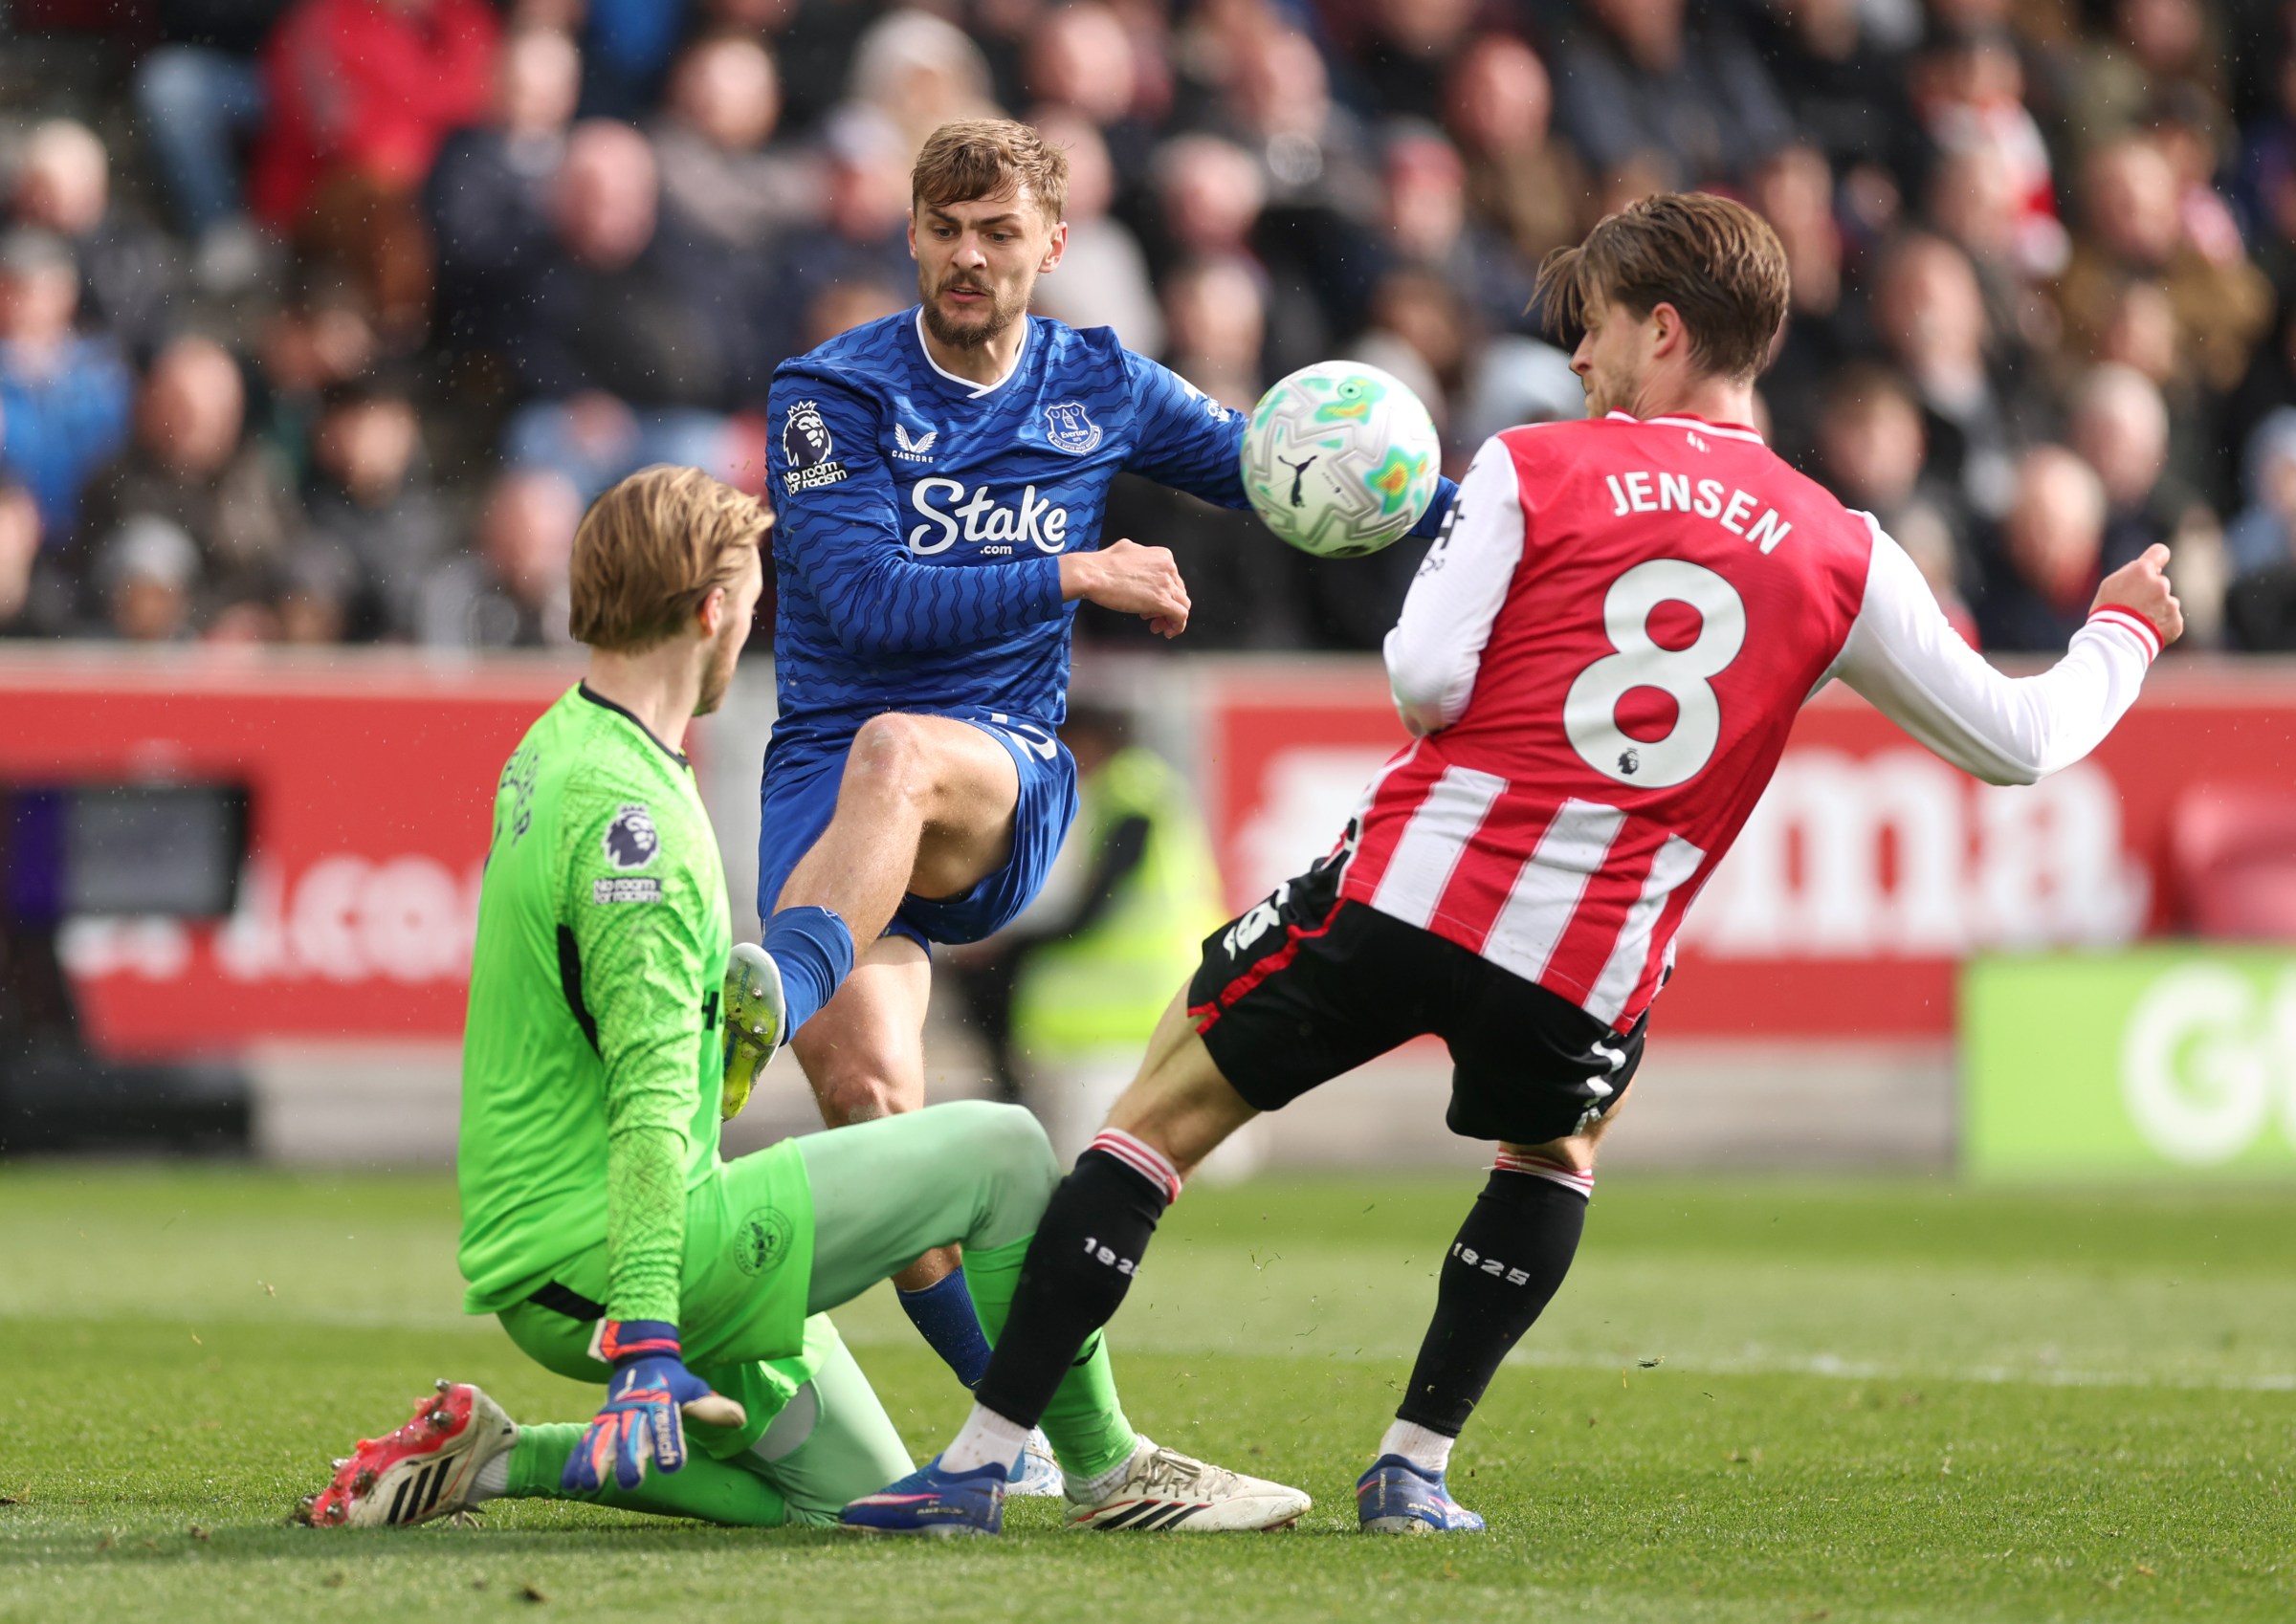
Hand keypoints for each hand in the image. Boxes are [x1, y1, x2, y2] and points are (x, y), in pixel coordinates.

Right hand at [561, 1321, 746, 1492]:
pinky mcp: (599, 1420)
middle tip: (631, 1483)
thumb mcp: (694, 1389)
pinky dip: (577, 1460)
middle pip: (631, 1433)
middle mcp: (635, 1407)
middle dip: (630, 1457)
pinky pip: (586, 1440)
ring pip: (602, 1438)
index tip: (672, 1467)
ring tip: (589, 1486)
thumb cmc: (673, 1381)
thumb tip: (741, 1418)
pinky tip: (571, 1484)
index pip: (667, 1422)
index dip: (670, 1443)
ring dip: (595, 1461)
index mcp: (662, 1400)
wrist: (641, 1356)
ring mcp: (614, 1414)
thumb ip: (712, 1408)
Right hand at [1060, 540, 1189, 637]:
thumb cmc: (1103, 564)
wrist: (1093, 574)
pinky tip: (1167, 632)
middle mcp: (1168, 568)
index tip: (1152, 603)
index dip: (1164, 593)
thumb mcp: (1128, 549)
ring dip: (1171, 618)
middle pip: (1179, 593)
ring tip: (1157, 626)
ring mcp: (1166, 584)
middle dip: (1167, 606)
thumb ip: (1141, 558)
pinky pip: (1180, 617)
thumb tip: (1140, 565)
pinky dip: (1177, 627)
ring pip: (1183, 605)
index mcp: (1163, 556)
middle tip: (1153, 617)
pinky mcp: (1161, 601)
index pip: (1174, 580)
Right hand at [2092, 543, 2183, 647]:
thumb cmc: (2107, 612)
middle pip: (2160, 583)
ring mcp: (2171, 603)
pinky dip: (2162, 626)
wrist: (2114, 642)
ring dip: (2157, 610)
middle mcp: (2160, 584)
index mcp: (2142, 570)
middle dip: (2150, 592)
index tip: (2155, 567)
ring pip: (2166, 602)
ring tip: (2139, 623)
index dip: (2157, 559)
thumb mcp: (2109, 585)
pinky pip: (2171, 620)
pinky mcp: (2176, 622)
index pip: (2160, 552)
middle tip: (2133, 608)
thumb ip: (2131, 574)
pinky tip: (2147, 632)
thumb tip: (2150, 571)